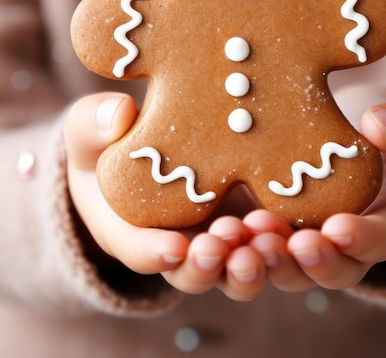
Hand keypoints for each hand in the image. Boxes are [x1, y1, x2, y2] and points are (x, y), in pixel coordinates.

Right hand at [64, 92, 266, 299]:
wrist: (146, 144)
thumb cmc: (107, 144)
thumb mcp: (90, 131)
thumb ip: (93, 125)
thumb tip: (118, 113)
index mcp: (128, 229)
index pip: (137, 250)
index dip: (154, 253)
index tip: (173, 247)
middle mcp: (174, 245)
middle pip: (192, 271)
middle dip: (207, 267)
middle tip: (222, 249)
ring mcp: (212, 236)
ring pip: (234, 266)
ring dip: (249, 260)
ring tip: (263, 239)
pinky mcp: (244, 222)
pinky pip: (266, 241)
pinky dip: (279, 239)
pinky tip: (295, 224)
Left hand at [244, 85, 385, 290]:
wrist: (353, 148)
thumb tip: (380, 124)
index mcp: (384, 226)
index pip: (378, 241)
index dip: (361, 240)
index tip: (341, 229)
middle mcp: (340, 249)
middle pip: (324, 271)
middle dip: (305, 262)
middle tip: (290, 245)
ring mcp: (298, 244)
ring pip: (278, 270)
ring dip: (257, 263)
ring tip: (238, 241)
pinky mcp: (262, 233)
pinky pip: (242, 252)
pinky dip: (224, 251)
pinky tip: (206, 233)